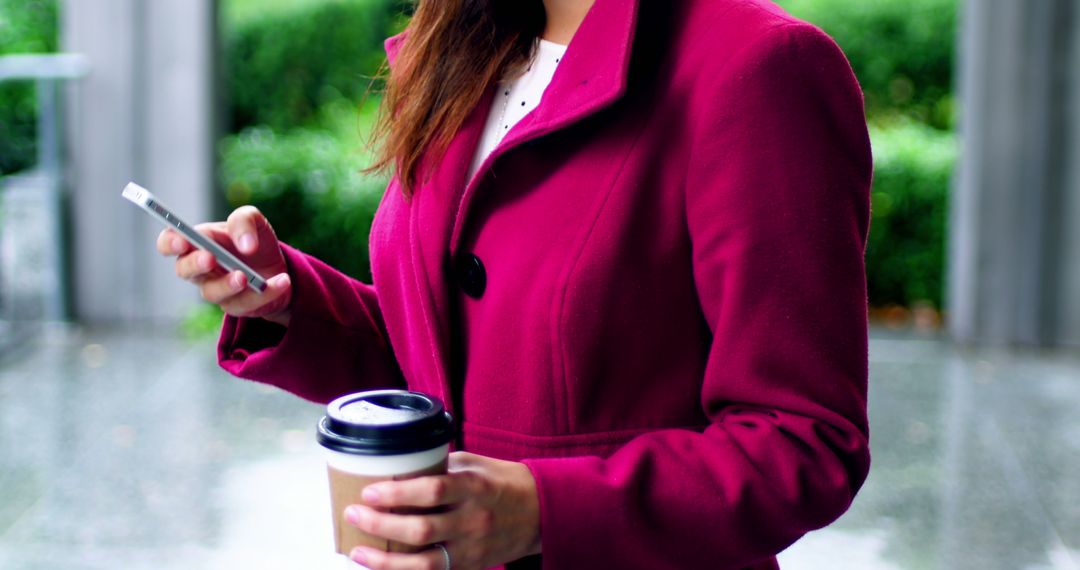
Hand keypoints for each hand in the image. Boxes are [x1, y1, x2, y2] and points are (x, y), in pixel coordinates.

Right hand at [156, 205, 292, 325]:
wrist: (279, 266)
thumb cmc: (254, 240)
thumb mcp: (253, 220)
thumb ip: (244, 221)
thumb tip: (245, 245)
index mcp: (198, 242)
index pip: (170, 242)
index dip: (170, 242)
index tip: (182, 241)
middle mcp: (201, 269)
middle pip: (184, 270)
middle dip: (195, 264)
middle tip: (210, 258)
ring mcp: (217, 290)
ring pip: (212, 293)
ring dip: (227, 284)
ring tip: (244, 277)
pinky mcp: (238, 306)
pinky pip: (247, 304)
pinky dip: (266, 292)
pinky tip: (282, 280)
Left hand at [345, 452, 540, 569]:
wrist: (542, 511)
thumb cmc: (503, 481)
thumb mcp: (474, 463)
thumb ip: (440, 467)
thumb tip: (399, 467)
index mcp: (474, 487)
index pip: (431, 491)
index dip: (397, 493)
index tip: (369, 490)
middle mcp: (473, 520)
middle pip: (420, 530)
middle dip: (380, 525)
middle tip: (354, 514)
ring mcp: (472, 548)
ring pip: (422, 563)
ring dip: (385, 560)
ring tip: (357, 549)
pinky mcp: (470, 566)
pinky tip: (382, 566)